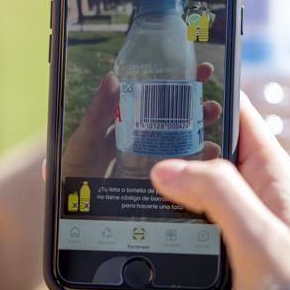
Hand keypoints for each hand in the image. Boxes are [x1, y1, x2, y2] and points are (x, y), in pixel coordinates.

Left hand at [62, 63, 222, 177]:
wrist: (79, 219)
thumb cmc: (75, 174)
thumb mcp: (85, 142)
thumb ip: (97, 114)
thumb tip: (112, 77)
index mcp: (122, 126)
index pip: (152, 98)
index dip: (175, 83)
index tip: (199, 70)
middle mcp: (140, 142)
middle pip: (174, 118)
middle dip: (197, 106)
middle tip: (213, 100)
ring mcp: (151, 163)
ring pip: (183, 141)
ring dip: (201, 128)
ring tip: (214, 117)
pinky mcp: (159, 185)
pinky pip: (185, 171)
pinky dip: (200, 161)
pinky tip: (213, 153)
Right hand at [94, 94, 289, 289]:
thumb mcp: (259, 233)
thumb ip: (216, 192)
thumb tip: (163, 169)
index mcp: (266, 175)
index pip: (235, 115)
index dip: (205, 92)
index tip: (167, 79)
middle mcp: (243, 197)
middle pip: (192, 157)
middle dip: (158, 151)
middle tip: (119, 138)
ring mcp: (221, 230)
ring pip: (171, 207)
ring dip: (140, 216)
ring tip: (105, 207)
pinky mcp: (205, 264)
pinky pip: (165, 262)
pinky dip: (142, 282)